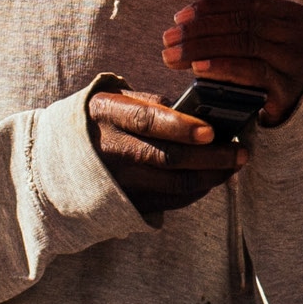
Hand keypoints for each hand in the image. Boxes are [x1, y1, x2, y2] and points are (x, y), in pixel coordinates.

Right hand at [89, 87, 247, 220]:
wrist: (61, 160)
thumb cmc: (103, 121)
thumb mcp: (115, 100)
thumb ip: (150, 103)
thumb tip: (195, 112)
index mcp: (107, 115)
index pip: (146, 121)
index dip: (180, 127)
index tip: (211, 131)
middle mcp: (112, 151)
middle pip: (168, 158)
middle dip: (211, 157)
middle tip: (241, 151)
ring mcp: (120, 182)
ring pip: (175, 185)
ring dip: (212, 176)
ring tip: (235, 164)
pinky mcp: (129, 204)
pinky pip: (172, 201)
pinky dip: (198, 190)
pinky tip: (215, 178)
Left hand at [163, 0, 302, 127]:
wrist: (299, 118)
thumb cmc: (274, 67)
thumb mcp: (265, 29)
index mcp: (298, 15)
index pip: (248, 2)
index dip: (211, 7)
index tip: (178, 17)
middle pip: (243, 23)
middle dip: (199, 29)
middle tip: (167, 39)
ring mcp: (301, 63)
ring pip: (244, 45)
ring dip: (201, 48)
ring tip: (171, 56)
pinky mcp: (291, 90)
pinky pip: (252, 72)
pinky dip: (222, 67)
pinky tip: (197, 69)